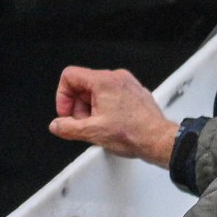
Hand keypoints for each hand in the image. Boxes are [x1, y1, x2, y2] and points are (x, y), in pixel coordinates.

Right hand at [51, 66, 177, 165]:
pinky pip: (111, 95)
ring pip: (96, 91)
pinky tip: (110, 124)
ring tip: (99, 125)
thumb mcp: (92, 132)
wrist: (158, 140)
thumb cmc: (135, 133)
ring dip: (91, 109)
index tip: (67, 113)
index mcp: (104, 81)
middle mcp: (116, 78)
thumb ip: (67, 128)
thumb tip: (57, 125)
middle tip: (84, 123)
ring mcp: (127, 84)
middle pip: (82, 85)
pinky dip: (105, 108)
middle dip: (78, 106)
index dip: (62, 96)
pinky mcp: (134, 93)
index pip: (69, 76)